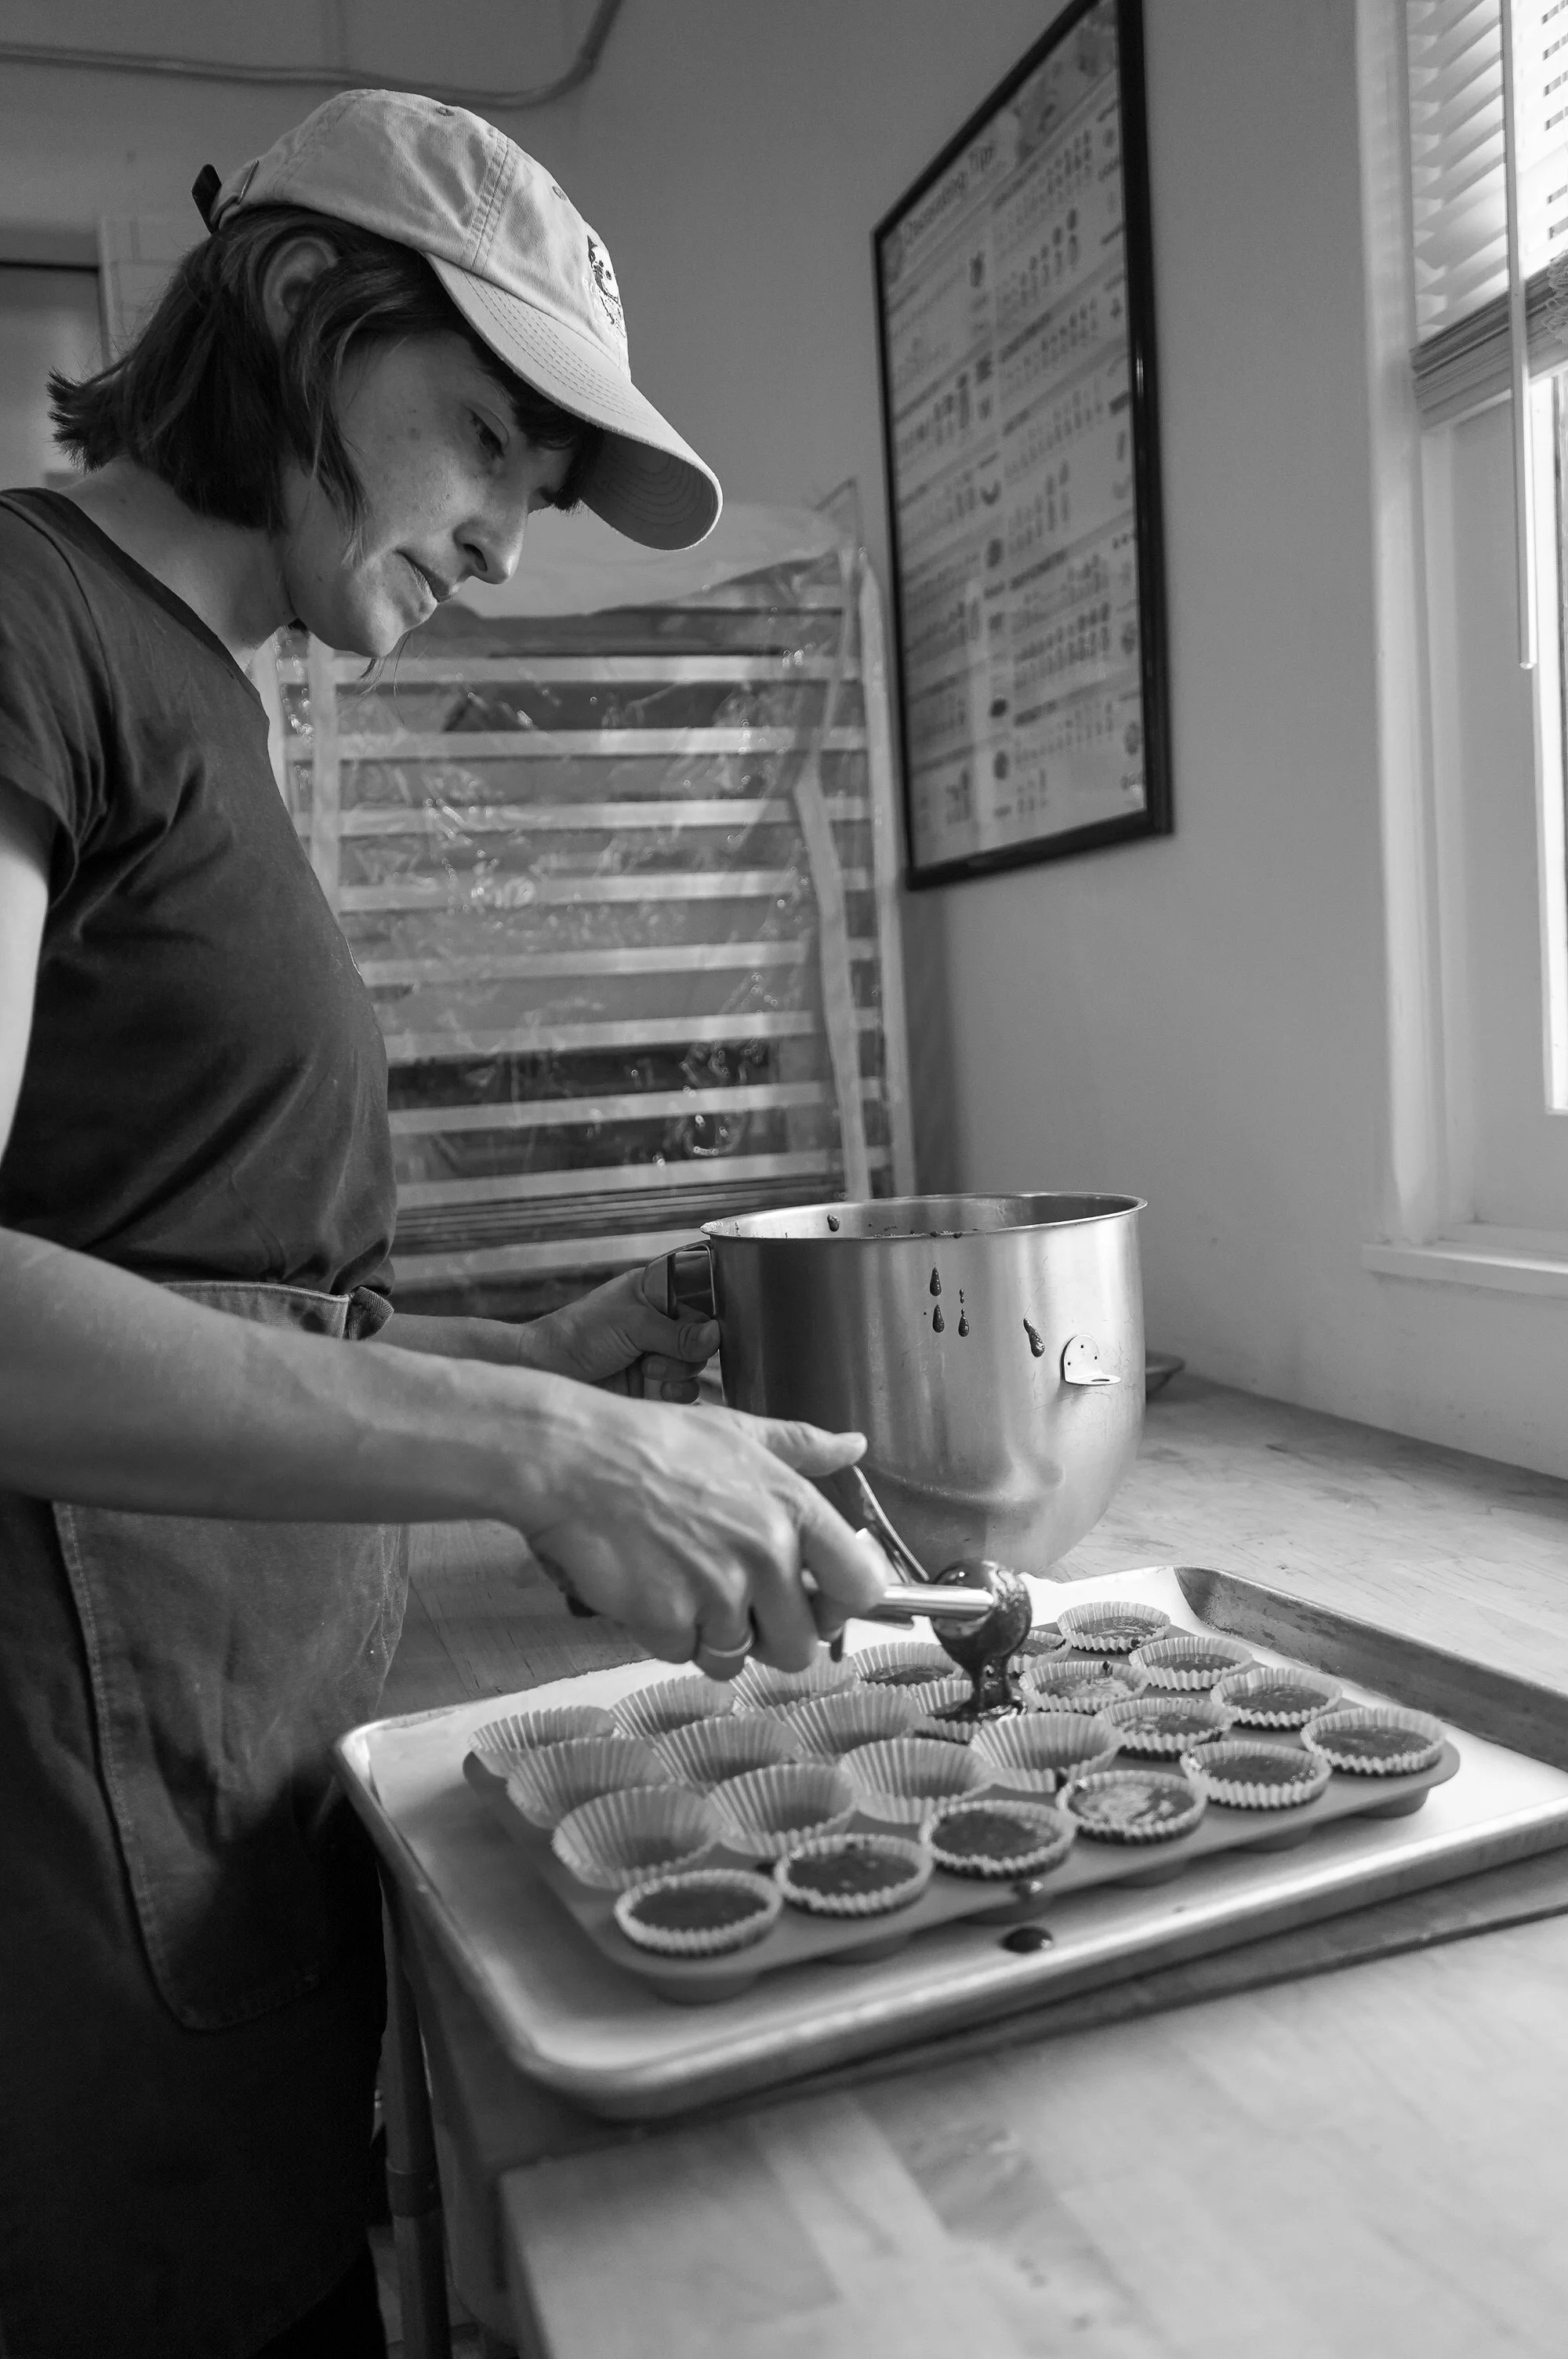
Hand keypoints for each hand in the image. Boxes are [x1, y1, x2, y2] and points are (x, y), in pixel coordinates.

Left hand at [518, 1265, 716, 1402]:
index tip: (705, 1325)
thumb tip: (716, 1336)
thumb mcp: (632, 1324)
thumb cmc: (581, 1334)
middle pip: (704, 1334)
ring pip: (697, 1363)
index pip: (700, 1295)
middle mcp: (662, 1321)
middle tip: (656, 1351)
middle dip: (689, 1348)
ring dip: (680, 1370)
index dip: (708, 1310)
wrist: (549, 1373)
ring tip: (648, 1369)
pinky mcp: (655, 1384)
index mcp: (655, 1291)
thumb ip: (677, 1332)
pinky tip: (658, 1389)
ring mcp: (660, 1353)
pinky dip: (679, 1391)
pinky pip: (687, 1389)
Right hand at [523, 1398, 887, 1672]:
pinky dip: (664, 1633)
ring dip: (712, 1635)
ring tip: (681, 1583)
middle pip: (801, 1647)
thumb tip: (855, 1445)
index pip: (861, 1587)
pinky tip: (646, 1586)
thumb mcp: (735, 1429)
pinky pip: (683, 1654)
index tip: (819, 1599)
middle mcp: (766, 1553)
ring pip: (737, 1657)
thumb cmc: (651, 1441)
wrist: (570, 1457)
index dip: (843, 1604)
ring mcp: (717, 1591)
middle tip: (734, 1600)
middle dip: (770, 1636)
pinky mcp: (668, 1620)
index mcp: (793, 1508)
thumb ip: (802, 1446)